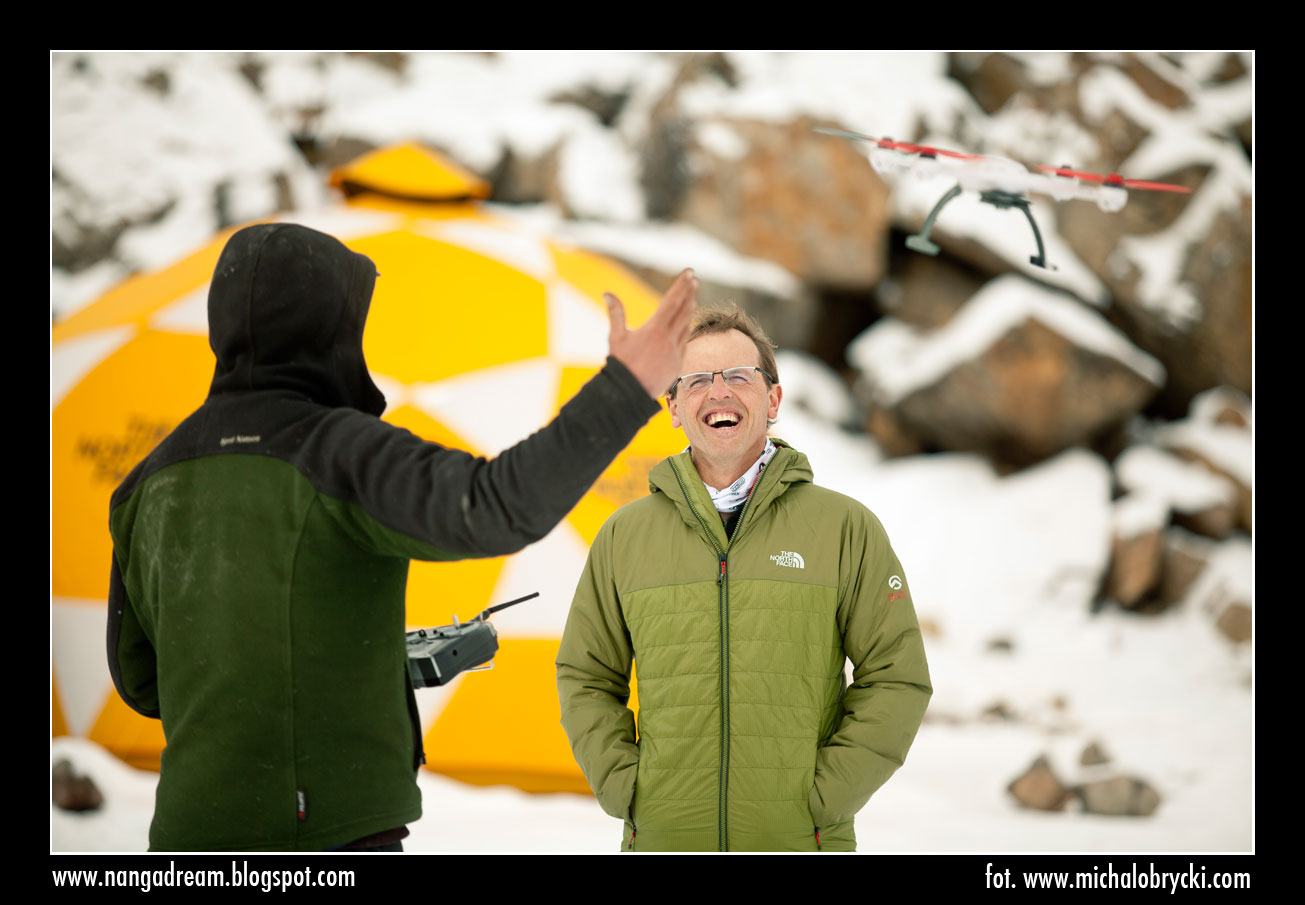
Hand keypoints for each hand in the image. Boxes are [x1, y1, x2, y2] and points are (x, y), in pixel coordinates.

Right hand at [607, 269, 697, 399]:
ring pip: (687, 325)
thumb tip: (606, 293)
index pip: (672, 301)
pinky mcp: (679, 364)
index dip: (681, 285)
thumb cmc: (620, 364)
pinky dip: (685, 329)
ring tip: (692, 298)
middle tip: (694, 280)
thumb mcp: (616, 337)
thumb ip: (615, 313)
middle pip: (684, 310)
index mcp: (655, 329)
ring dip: (689, 310)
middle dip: (689, 293)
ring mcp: (676, 352)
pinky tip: (685, 324)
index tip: (689, 273)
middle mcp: (669, 339)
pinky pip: (685, 342)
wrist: (629, 394)